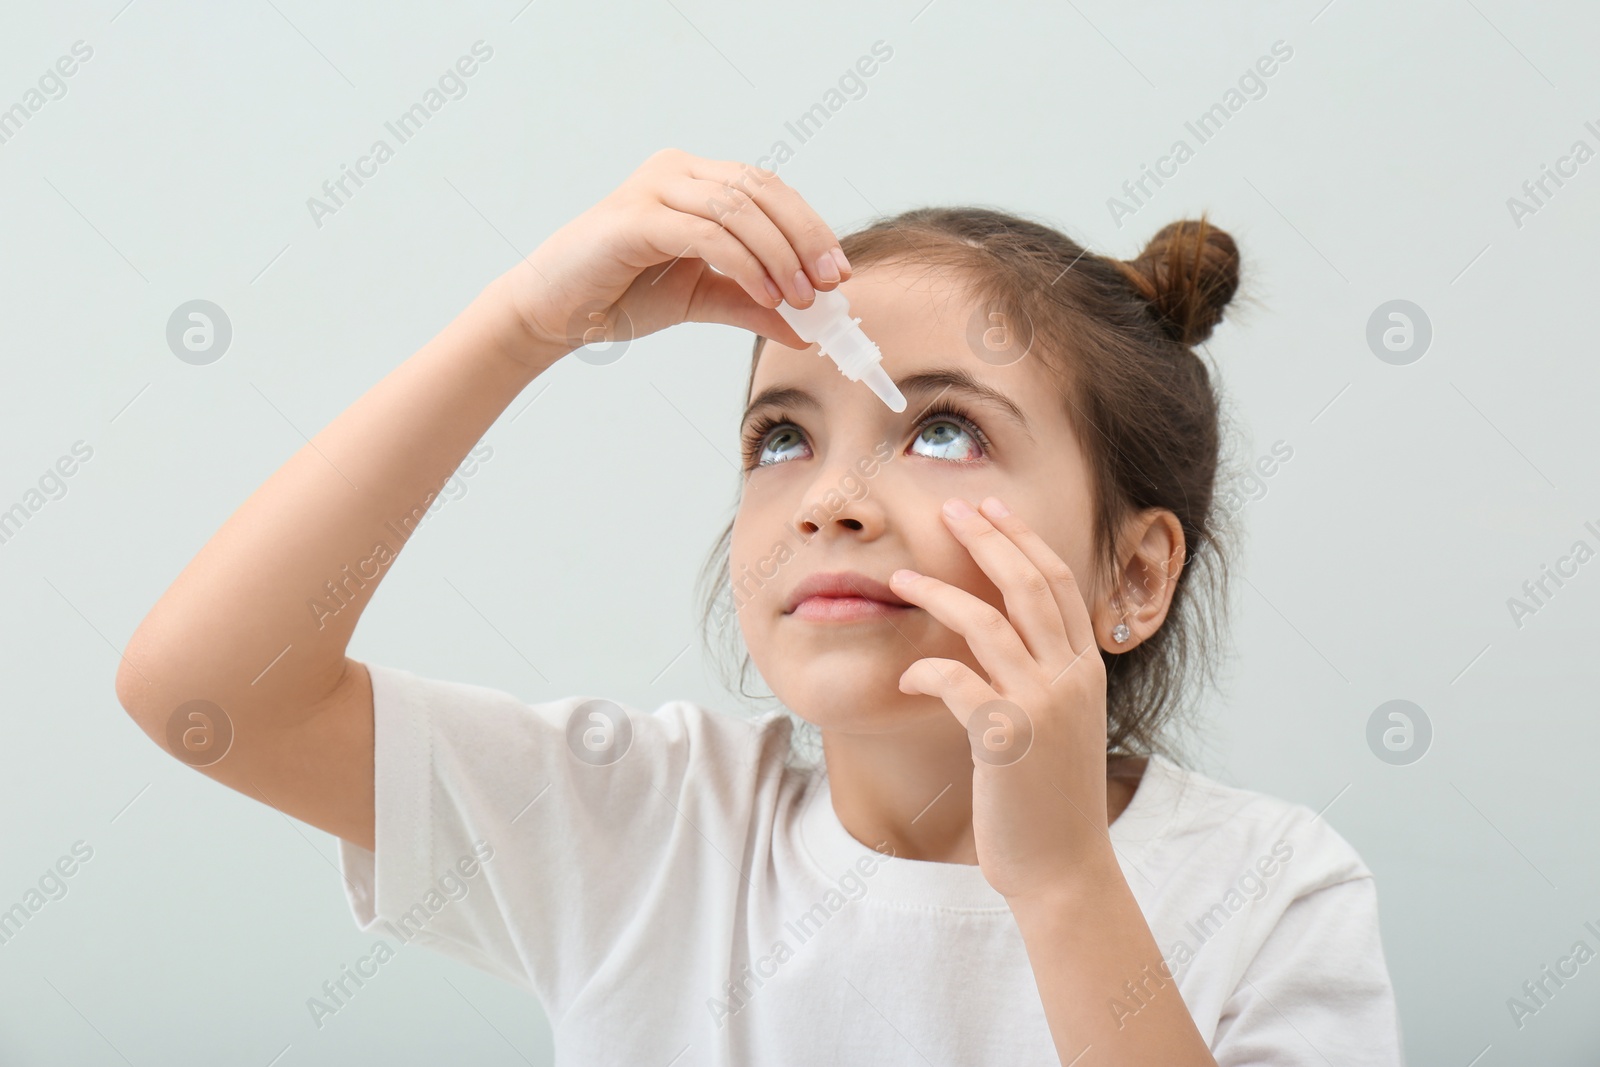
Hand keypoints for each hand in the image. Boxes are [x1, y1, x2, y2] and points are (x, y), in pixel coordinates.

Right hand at [492, 148, 849, 363]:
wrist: (554, 313)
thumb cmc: (620, 296)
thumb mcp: (701, 298)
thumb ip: (752, 304)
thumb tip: (807, 329)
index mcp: (694, 178)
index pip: (768, 189)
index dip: (810, 226)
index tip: (837, 272)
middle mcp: (675, 170)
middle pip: (761, 190)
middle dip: (804, 238)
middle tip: (828, 285)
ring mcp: (652, 188)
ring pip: (739, 209)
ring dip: (779, 255)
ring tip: (799, 299)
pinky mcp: (634, 219)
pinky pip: (707, 234)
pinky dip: (745, 265)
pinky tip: (766, 296)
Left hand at [891, 495, 1117, 903]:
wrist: (1064, 868)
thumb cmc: (1049, 798)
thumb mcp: (1062, 723)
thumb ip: (1044, 675)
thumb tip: (1005, 634)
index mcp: (1086, 669)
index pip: (1059, 582)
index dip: (1023, 538)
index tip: (990, 506)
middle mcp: (1072, 678)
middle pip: (1029, 585)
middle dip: (987, 538)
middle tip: (950, 509)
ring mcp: (1043, 707)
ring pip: (988, 624)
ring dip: (939, 593)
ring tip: (902, 578)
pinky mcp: (1007, 739)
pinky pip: (958, 682)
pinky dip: (927, 669)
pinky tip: (907, 671)